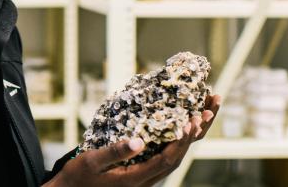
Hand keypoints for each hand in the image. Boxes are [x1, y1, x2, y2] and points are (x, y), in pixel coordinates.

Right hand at [44, 94, 221, 186]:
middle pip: (178, 156)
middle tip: (209, 109)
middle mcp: (146, 179)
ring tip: (204, 112)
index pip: (167, 159)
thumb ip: (115, 152)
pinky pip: (166, 155)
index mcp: (136, 178)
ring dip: (191, 135)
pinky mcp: (141, 171)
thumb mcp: (91, 162)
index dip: (182, 141)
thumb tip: (138, 141)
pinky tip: (182, 125)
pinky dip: (178, 139)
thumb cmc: (78, 176)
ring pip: (175, 156)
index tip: (192, 121)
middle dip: (196, 133)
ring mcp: (145, 176)